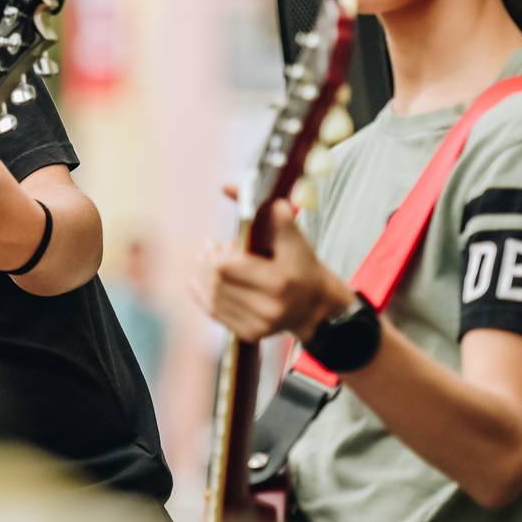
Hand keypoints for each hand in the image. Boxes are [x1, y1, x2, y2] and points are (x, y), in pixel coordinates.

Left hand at [193, 201, 353, 343]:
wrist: (319, 309)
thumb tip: (228, 187)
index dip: (219, 253)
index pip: (227, 267)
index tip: (224, 243)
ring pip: (212, 296)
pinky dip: (203, 293)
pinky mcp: (249, 335)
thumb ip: (265, 211)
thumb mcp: (293, 236)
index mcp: (281, 281)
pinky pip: (214, 312)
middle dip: (209, 262)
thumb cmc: (304, 267)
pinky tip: (201, 280)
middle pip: (216, 281)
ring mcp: (259, 325)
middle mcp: (270, 307)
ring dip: (203, 276)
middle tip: (212, 249)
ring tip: (208, 262)